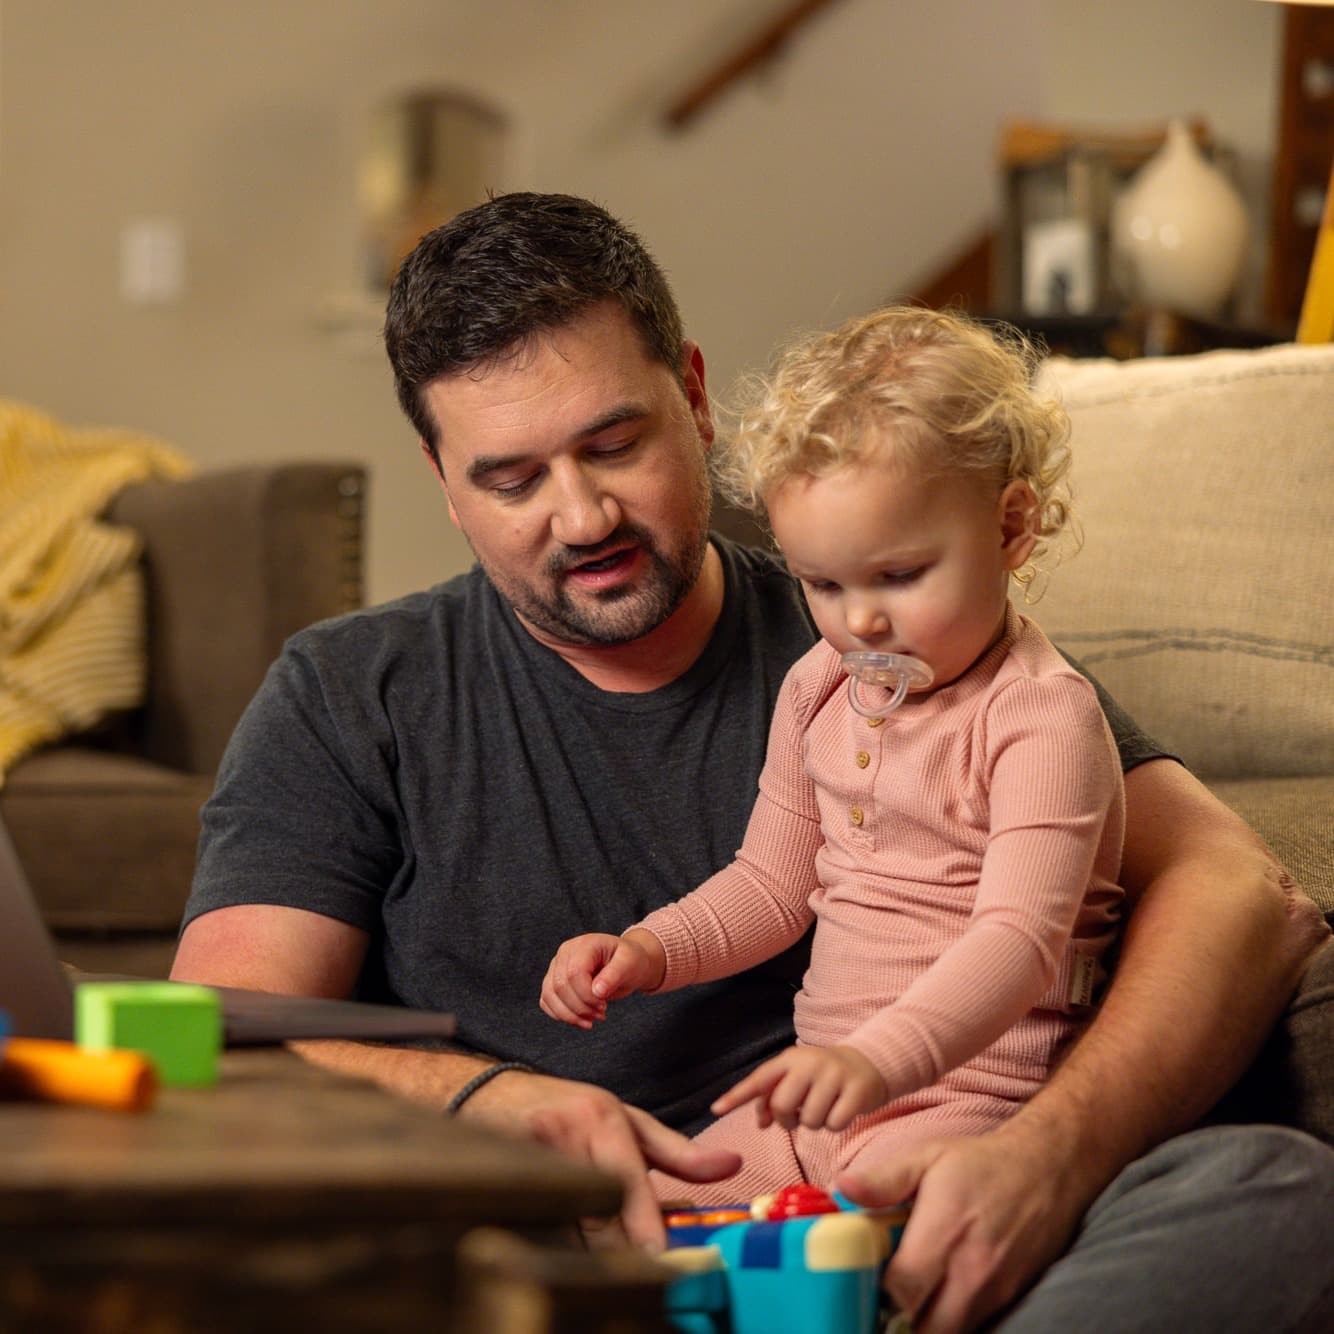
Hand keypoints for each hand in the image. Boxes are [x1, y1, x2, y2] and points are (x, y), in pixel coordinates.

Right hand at [459, 1066, 740, 1250]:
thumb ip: (679, 1152)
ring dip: (583, 1255)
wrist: (490, 1094)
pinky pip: (528, 1229)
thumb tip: (733, 1165)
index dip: (643, 1228)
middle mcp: (565, 1133)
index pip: (626, 1184)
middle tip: (639, 1277)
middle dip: (617, 1252)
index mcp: (602, 1118)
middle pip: (596, 1216)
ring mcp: (526, 1153)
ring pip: (563, 1229)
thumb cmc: (568, 1111)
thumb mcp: (626, 1121)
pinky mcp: (496, 1174)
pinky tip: (556, 1253)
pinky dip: (547, 1248)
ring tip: (598, 1272)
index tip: (660, 1260)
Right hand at [540, 929, 664, 1028]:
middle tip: (601, 1014)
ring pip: (549, 995)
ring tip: (591, 1020)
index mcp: (584, 945)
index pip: (574, 973)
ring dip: (570, 1015)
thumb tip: (597, 991)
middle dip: (580, 1007)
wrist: (625, 964)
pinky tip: (580, 1019)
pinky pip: (546, 1001)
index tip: (604, 1005)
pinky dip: (560, 1015)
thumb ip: (614, 975)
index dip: (587, 995)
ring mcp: (556, 966)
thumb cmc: (628, 961)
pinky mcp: (553, 981)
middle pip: (560, 986)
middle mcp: (565, 953)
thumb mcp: (629, 964)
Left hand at [710, 1044, 887, 1130]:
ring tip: (824, 1108)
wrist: (867, 1064)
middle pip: (783, 1105)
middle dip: (788, 1120)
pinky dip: (836, 1125)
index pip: (759, 1079)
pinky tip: (841, 1111)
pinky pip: (834, 1125)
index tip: (715, 1109)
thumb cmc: (822, 1077)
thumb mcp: (797, 1079)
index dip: (737, 1095)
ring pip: (810, 1120)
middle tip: (799, 1116)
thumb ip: (775, 1097)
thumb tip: (761, 1122)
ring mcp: (834, 1075)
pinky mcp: (856, 1090)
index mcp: (790, 1060)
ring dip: (815, 1123)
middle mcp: (810, 1063)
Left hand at [836, 1116, 1091, 1333]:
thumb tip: (841, 1189)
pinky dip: (950, 1319)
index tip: (863, 1280)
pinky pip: (972, 1324)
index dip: (877, 1294)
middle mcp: (972, 1270)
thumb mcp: (927, 1156)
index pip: (903, 1289)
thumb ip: (883, 1179)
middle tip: (880, 1298)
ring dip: (924, 1322)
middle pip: (926, 1326)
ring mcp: (995, 1289)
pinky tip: (936, 1296)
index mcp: (945, 1232)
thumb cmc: (981, 1162)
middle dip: (898, 1320)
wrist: (1048, 1168)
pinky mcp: (1011, 1297)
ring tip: (907, 1297)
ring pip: (949, 1331)